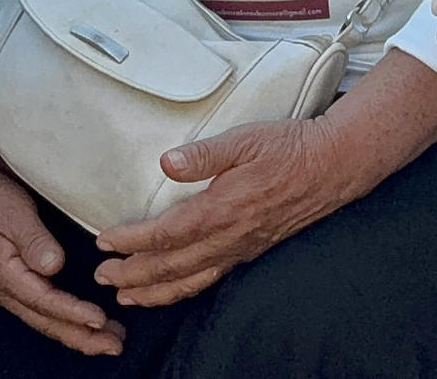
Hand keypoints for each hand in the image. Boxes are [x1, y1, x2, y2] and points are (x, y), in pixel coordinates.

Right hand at [0, 113, 124, 355]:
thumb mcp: (11, 210)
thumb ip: (32, 239)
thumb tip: (53, 267)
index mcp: (0, 272)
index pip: (42, 300)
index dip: (72, 313)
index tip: (100, 320)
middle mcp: (2, 287)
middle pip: (45, 320)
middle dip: (80, 336)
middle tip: (115, 347)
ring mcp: (8, 285)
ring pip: (44, 318)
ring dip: (76, 332)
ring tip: (109, 341)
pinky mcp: (16, 278)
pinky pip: (42, 307)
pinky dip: (65, 318)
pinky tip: (85, 323)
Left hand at [93, 119, 348, 308]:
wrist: (333, 164)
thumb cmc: (289, 147)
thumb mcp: (245, 138)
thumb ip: (204, 153)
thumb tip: (167, 162)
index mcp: (223, 208)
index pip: (167, 234)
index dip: (132, 242)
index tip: (105, 243)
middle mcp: (230, 235)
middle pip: (172, 265)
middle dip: (133, 276)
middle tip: (102, 279)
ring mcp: (242, 246)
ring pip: (191, 279)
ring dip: (155, 292)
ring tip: (128, 298)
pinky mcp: (252, 249)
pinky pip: (212, 277)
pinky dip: (186, 288)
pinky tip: (174, 287)